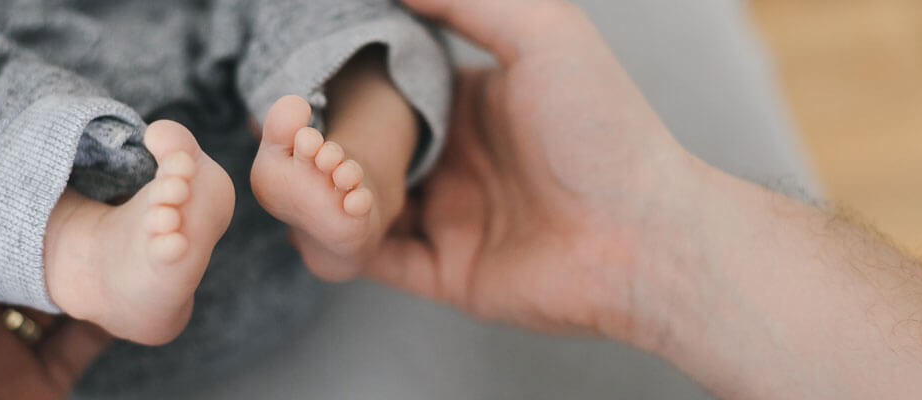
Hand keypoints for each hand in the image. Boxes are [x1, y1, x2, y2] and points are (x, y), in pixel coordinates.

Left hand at [0, 145, 110, 399]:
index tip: (15, 139)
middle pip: (4, 254)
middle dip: (42, 215)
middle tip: (85, 168)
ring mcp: (4, 354)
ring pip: (51, 288)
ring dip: (83, 257)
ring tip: (115, 213)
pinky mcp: (46, 382)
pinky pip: (87, 334)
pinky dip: (113, 309)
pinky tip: (131, 280)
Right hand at [298, 0, 698, 342]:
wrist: (645, 234)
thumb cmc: (603, 127)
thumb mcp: (544, 33)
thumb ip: (469, 2)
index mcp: (469, 105)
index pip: (384, 88)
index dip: (336, 79)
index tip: (295, 71)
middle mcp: (452, 160)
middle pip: (360, 146)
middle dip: (313, 135)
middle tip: (276, 122)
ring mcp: (445, 217)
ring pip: (353, 204)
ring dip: (315, 189)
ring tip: (295, 167)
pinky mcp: (442, 271)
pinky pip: (370, 260)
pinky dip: (336, 242)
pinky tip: (322, 218)